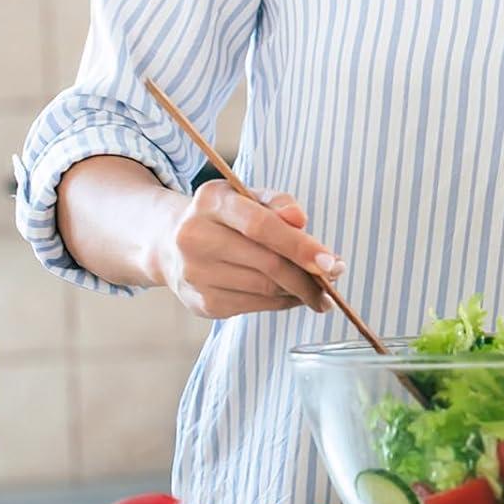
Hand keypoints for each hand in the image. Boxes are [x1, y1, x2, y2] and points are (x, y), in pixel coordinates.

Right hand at [160, 179, 345, 319]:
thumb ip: (277, 202)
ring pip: (264, 289)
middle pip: (267, 263)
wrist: (169, 243)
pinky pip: (255, 306)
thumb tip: (301, 220)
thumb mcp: (245, 197)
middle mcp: (196, 237)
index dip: (301, 246)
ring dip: (299, 292)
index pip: (261, 225)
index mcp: (211, 202)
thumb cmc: (222, 217)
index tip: (332, 263)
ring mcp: (195, 274)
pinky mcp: (201, 303)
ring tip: (317, 291)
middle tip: (334, 279)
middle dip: (309, 276)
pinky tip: (291, 296)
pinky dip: (281, 303)